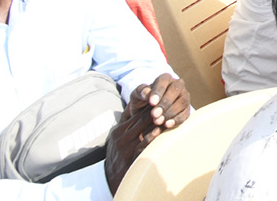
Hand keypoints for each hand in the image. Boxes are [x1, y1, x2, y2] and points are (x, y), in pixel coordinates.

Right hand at [104, 74, 188, 191]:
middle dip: (155, 111)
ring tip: (167, 114)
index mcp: (118, 130)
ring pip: (142, 130)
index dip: (150, 107)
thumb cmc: (117, 154)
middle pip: (141, 120)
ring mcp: (125, 147)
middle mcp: (121, 137)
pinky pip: (142, 145)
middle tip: (168, 102)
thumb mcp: (117, 137)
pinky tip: (159, 131)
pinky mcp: (130, 157)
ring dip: (156, 122)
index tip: (162, 99)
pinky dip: (151, 137)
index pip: (136, 115)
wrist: (108, 177)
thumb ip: (127, 125)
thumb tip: (138, 109)